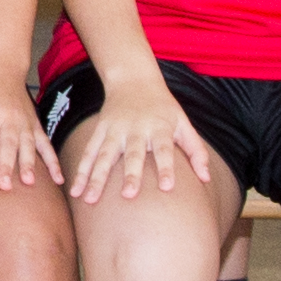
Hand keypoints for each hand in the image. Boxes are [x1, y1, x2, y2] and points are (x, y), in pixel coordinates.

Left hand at [0, 72, 52, 193]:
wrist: (2, 66)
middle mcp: (11, 118)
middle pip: (8, 145)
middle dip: (7, 167)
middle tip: (5, 187)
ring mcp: (27, 122)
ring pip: (29, 146)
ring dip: (29, 165)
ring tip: (30, 183)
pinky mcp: (36, 125)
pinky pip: (46, 145)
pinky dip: (54, 162)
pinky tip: (59, 180)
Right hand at [56, 73, 211, 203]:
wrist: (133, 80)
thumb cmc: (163, 108)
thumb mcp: (183, 123)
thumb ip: (196, 151)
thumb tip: (207, 179)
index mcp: (159, 127)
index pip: (164, 150)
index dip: (166, 168)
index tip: (166, 187)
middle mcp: (136, 129)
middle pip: (133, 154)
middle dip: (130, 174)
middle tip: (128, 195)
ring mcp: (114, 130)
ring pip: (104, 156)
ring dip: (96, 178)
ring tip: (89, 200)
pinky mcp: (99, 131)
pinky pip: (88, 153)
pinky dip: (80, 171)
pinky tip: (74, 191)